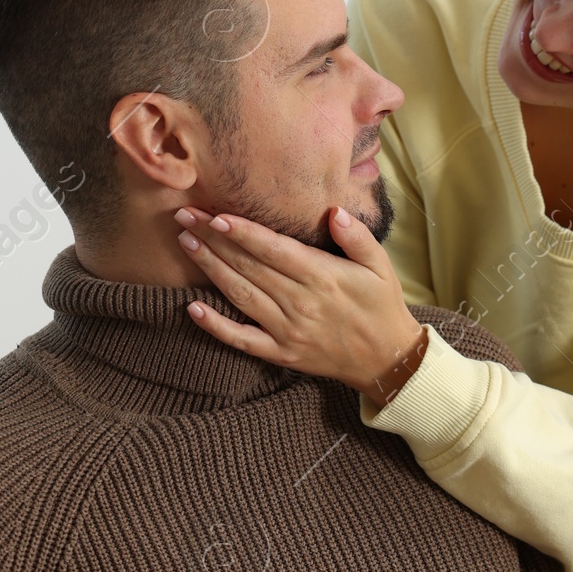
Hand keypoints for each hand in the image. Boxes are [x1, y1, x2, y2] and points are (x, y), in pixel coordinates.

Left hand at [174, 206, 423, 397]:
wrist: (387, 359)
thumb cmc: (381, 306)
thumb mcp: (381, 266)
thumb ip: (358, 237)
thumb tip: (334, 212)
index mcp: (323, 278)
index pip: (274, 250)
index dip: (243, 233)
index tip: (215, 216)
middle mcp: (301, 304)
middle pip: (249, 267)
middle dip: (214, 240)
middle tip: (185, 217)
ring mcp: (288, 331)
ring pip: (241, 296)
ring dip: (210, 269)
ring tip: (186, 244)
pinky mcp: (282, 354)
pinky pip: (242, 340)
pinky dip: (216, 326)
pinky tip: (192, 308)